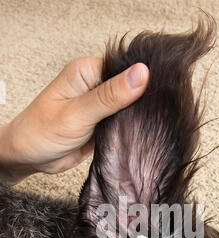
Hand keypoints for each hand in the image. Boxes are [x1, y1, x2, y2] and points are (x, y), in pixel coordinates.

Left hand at [0, 58, 148, 184]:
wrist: (29, 158)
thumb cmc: (41, 132)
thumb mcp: (78, 113)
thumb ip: (110, 96)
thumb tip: (141, 74)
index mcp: (86, 72)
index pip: (124, 68)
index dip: (142, 80)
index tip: (158, 93)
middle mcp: (94, 85)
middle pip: (129, 87)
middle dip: (140, 101)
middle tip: (153, 115)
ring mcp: (99, 106)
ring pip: (128, 108)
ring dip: (134, 118)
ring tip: (147, 127)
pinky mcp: (102, 124)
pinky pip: (122, 124)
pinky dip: (129, 130)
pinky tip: (138, 135)